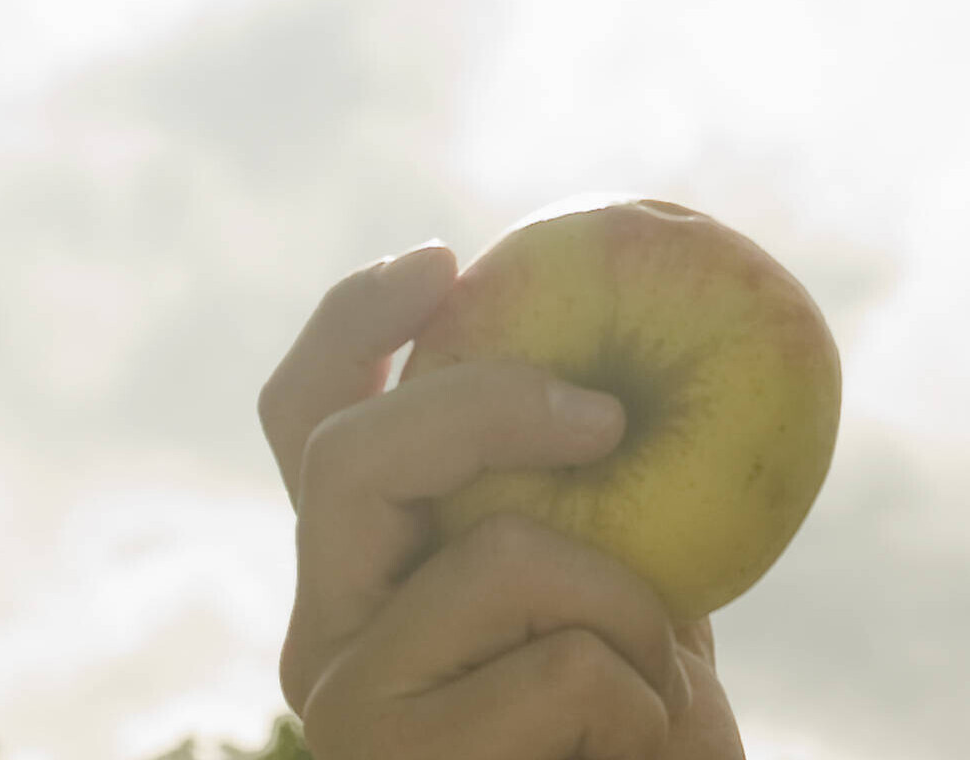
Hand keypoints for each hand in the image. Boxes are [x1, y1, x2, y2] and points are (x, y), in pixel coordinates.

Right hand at [261, 245, 745, 759]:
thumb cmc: (638, 743)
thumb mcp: (619, 597)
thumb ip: (585, 501)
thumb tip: (625, 354)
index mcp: (351, 583)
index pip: (304, 429)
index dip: (353, 327)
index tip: (445, 259)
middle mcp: (318, 640)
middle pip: (356, 456)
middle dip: (491, 404)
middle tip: (607, 413)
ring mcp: (347, 707)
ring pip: (500, 555)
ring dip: (633, 606)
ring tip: (665, 686)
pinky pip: (569, 663)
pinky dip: (653, 697)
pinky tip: (650, 750)